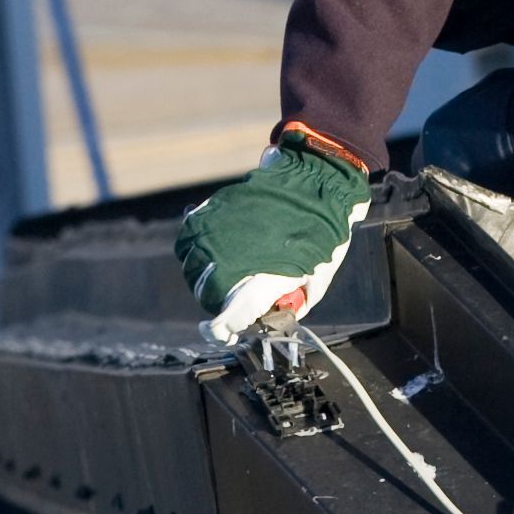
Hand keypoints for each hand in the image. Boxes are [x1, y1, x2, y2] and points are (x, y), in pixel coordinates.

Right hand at [174, 128, 370, 343]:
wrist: (317, 181)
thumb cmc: (324, 232)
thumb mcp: (318, 280)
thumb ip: (292, 304)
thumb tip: (272, 315)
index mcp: (257, 282)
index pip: (226, 318)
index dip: (223, 330)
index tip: (224, 332)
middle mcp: (227, 260)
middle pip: (207, 294)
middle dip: (220, 300)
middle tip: (240, 294)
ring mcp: (214, 233)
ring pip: (192, 266)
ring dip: (205, 274)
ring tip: (229, 268)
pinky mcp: (210, 211)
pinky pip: (189, 237)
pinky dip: (196, 246)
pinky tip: (216, 246)